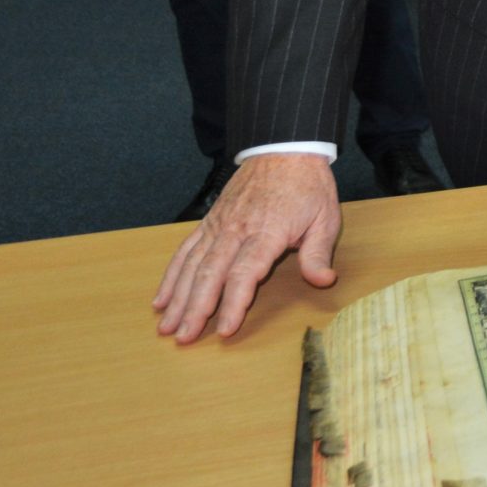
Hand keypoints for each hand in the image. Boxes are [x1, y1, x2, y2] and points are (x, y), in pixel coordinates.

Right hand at [152, 154, 342, 343]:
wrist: (284, 149)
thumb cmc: (308, 186)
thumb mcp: (326, 217)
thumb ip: (319, 252)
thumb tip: (323, 281)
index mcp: (267, 232)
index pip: (244, 274)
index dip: (233, 303)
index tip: (224, 329)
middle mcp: (236, 230)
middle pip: (210, 275)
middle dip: (195, 309)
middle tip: (183, 338)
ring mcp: (218, 225)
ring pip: (192, 266)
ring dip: (177, 298)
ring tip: (165, 326)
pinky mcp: (209, 221)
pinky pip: (186, 250)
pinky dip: (171, 275)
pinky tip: (161, 298)